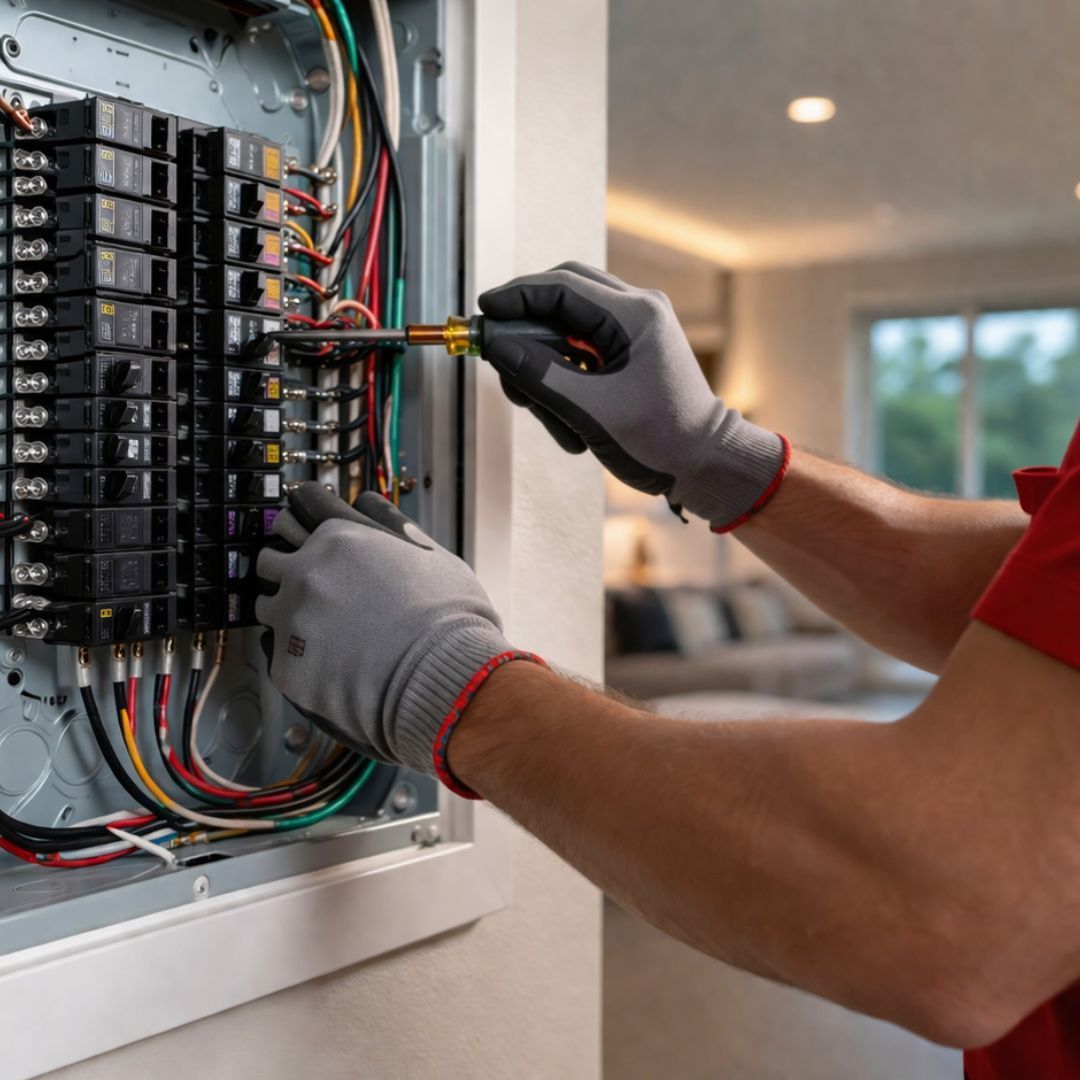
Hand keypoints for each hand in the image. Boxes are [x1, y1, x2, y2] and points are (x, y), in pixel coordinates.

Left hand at [256, 484, 541, 794]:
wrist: (445, 680)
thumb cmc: (449, 620)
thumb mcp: (431, 554)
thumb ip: (391, 526)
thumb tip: (368, 504)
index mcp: (341, 537)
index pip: (301, 505)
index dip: (308, 518)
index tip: (311, 530)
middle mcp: (308, 571)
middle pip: (271, 553)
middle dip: (289, 563)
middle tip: (313, 582)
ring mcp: (292, 619)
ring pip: (266, 602)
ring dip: (287, 609)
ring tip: (321, 627)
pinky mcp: (286, 664)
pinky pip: (272, 650)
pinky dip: (293, 652)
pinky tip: (322, 658)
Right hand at [479, 262, 789, 530]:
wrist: (705, 463)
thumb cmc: (660, 440)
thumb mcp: (591, 410)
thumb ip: (539, 374)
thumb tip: (495, 345)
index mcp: (635, 315)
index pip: (561, 286)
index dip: (515, 296)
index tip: (482, 314)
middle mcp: (638, 310)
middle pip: (561, 297)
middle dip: (526, 333)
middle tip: (503, 367)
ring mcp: (636, 328)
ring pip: (566, 327)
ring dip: (545, 366)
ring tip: (544, 413)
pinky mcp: (631, 349)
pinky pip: (581, 349)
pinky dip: (563, 377)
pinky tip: (565, 418)